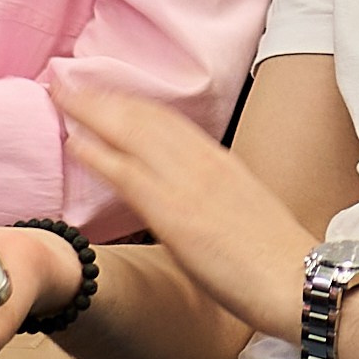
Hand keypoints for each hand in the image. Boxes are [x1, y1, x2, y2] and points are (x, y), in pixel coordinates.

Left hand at [56, 83, 319, 344]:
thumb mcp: (245, 212)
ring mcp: (188, 182)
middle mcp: (203, 161)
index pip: (167, 119)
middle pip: (143, 115)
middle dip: (102, 95)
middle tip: (67, 78)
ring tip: (61, 95)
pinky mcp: (175, 212)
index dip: (130, 103)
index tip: (102, 91)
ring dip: (91, 110)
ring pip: (131, 132)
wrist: (298, 279)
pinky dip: (97, 152)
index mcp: (220, 161)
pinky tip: (73, 142)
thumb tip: (189, 205)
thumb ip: (213, 199)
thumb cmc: (276, 260)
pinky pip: (126, 172)